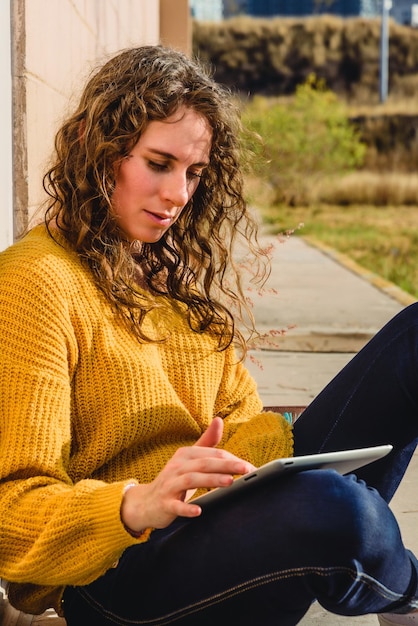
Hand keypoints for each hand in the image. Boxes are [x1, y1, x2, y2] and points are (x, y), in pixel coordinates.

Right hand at [120, 417, 253, 533]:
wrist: (146, 502)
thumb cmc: (174, 479)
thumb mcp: (189, 459)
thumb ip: (206, 442)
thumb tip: (219, 420)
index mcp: (185, 455)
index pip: (211, 453)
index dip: (231, 459)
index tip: (249, 467)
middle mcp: (176, 467)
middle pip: (203, 463)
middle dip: (226, 465)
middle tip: (246, 469)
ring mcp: (169, 485)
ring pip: (191, 480)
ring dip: (211, 480)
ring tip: (230, 482)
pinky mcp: (164, 503)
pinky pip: (175, 505)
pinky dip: (186, 507)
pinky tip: (198, 510)